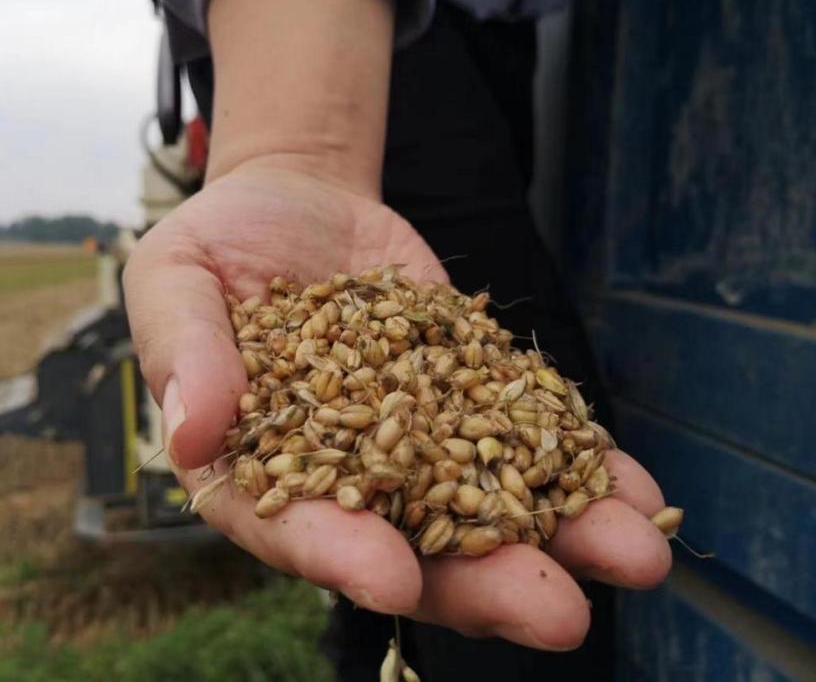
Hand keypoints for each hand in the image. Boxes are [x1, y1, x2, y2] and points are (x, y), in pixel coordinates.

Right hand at [122, 167, 671, 650]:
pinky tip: (640, 493)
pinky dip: (581, 467)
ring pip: (488, 507)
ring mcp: (418, 442)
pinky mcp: (470, 397)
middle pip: (412, 546)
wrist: (296, 201)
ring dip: (562, 538)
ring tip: (635, 556)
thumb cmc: (218, 246)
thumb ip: (185, 353)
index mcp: (261, 470)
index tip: (391, 580)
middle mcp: (347, 477)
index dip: (339, 557)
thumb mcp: (175, 280)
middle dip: (484, 583)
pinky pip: (528, 439)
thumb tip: (192, 432)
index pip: (294, 529)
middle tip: (559, 613)